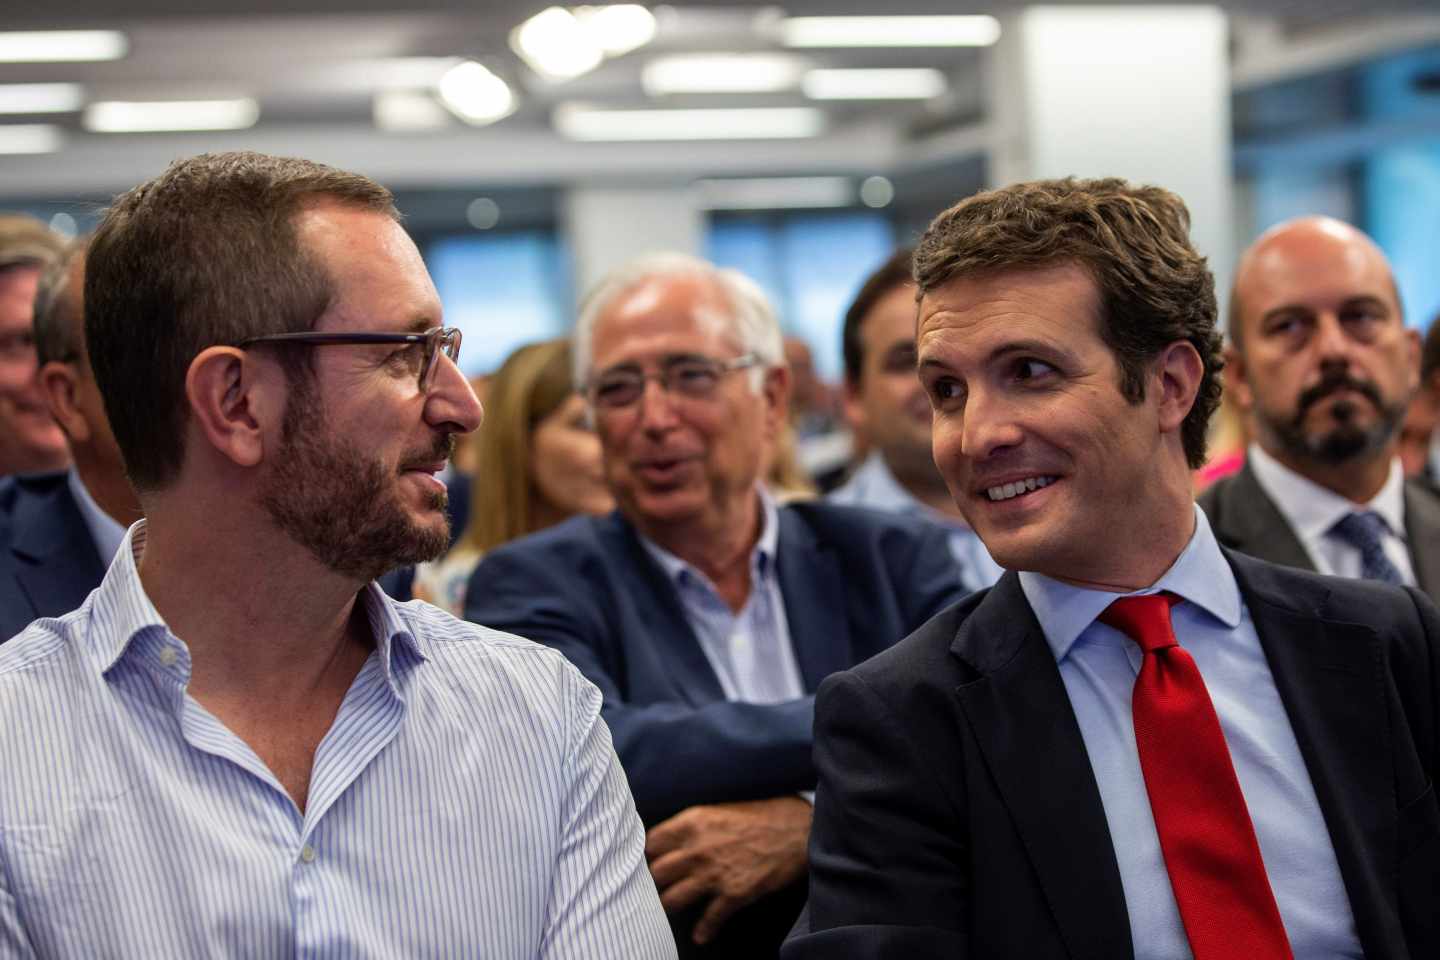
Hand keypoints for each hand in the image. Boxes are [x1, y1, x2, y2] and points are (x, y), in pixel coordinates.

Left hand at [645, 796, 811, 944]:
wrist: (798, 830)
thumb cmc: (763, 814)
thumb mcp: (720, 809)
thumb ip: (694, 825)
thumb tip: (673, 840)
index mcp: (692, 822)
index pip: (652, 842)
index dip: (648, 854)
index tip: (650, 861)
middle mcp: (697, 848)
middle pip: (656, 873)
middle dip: (654, 882)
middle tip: (656, 887)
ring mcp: (714, 874)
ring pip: (672, 899)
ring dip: (670, 906)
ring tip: (670, 909)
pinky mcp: (733, 894)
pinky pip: (709, 919)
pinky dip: (704, 931)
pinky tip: (701, 936)